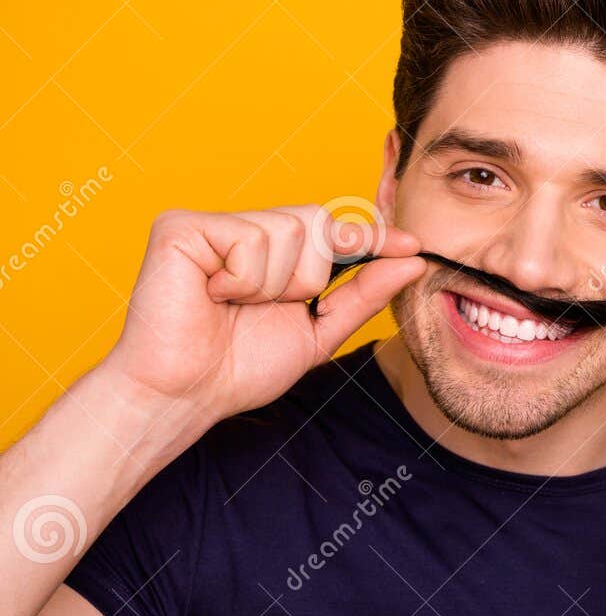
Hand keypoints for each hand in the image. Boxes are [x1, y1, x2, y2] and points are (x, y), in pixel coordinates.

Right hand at [101, 205, 424, 425]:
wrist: (189, 394)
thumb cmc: (242, 368)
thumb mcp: (320, 331)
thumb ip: (365, 294)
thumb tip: (412, 259)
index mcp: (275, 253)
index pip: (334, 228)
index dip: (372, 235)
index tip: (413, 246)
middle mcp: (245, 230)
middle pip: (318, 221)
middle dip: (310, 276)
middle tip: (269, 307)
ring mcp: (212, 224)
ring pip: (290, 230)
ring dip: (274, 284)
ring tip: (233, 304)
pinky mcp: (181, 227)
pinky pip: (250, 239)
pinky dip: (242, 280)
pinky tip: (212, 295)